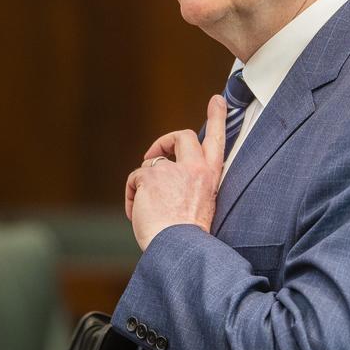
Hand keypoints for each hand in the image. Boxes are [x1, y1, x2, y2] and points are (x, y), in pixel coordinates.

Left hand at [125, 95, 226, 250]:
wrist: (179, 249)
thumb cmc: (188, 236)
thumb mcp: (200, 204)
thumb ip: (190, 184)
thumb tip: (166, 171)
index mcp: (211, 176)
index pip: (218, 140)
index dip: (218, 117)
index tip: (218, 100)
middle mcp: (195, 168)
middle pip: (183, 136)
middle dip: (167, 140)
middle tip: (155, 154)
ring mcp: (172, 170)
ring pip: (152, 162)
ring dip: (144, 181)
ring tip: (143, 205)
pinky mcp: (150, 176)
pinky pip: (134, 178)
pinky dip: (131, 194)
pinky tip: (135, 212)